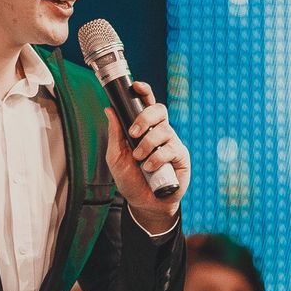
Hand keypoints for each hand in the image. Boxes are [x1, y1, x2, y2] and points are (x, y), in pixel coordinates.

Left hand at [103, 82, 188, 230]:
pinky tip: (150, 168)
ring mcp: (171, 143)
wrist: (145, 203)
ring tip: (139, 159)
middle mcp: (159, 132)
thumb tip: (109, 110)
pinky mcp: (181, 156)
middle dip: (145, 117)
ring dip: (148, 144)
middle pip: (159, 109)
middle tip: (134, 133)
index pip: (147, 103)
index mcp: (144, 128)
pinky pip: (171, 148)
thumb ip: (114, 134)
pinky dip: (157, 158)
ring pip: (163, 129)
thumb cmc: (131, 180)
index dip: (144, 92)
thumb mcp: (116, 157)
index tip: (136, 86)